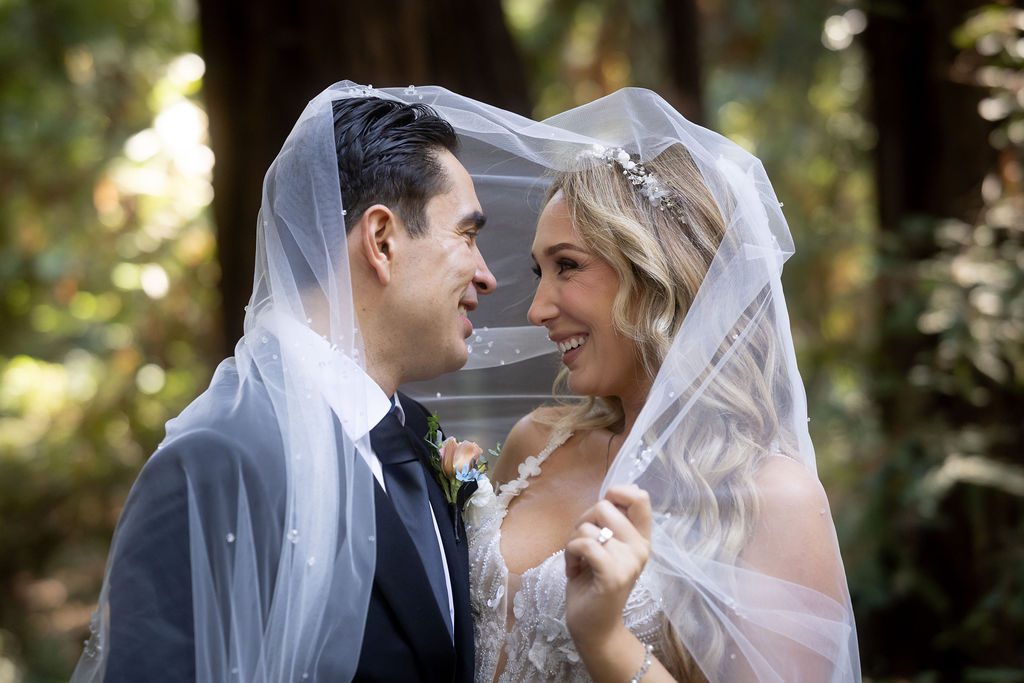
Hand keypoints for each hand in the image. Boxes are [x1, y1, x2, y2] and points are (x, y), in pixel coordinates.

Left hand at [564, 485, 651, 652]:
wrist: (594, 626)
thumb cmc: (594, 582)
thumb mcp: (605, 547)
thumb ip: (611, 522)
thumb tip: (613, 491)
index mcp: (641, 538)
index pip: (641, 499)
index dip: (618, 491)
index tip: (603, 508)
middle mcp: (640, 548)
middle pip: (604, 506)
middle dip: (582, 521)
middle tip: (581, 545)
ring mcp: (629, 562)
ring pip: (588, 527)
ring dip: (573, 542)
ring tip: (578, 562)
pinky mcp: (613, 575)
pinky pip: (584, 545)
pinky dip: (570, 555)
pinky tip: (573, 570)